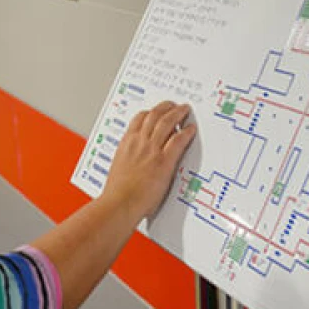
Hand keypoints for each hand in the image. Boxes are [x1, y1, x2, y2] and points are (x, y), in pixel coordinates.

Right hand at [101, 101, 196, 222]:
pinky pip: (178, 141)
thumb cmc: (118, 192)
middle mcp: (139, 143)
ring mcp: (152, 150)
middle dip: (165, 107)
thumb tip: (131, 162)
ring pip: (166, 122)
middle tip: (173, 105)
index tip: (156, 111)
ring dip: (177, 113)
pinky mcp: (164, 161)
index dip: (150, 112)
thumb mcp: (119, 168)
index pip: (139, 119)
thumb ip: (127, 160)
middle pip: (154, 116)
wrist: (120, 203)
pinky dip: (186, 133)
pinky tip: (190, 130)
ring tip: (184, 110)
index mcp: (127, 144)